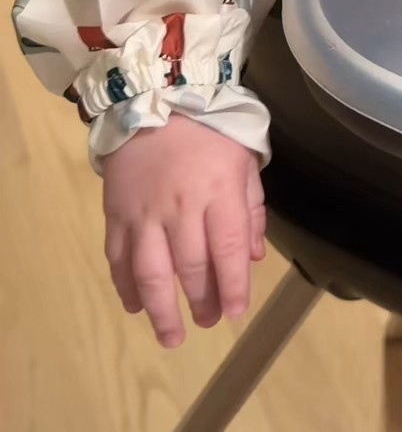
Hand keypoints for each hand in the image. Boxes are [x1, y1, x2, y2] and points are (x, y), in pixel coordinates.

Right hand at [103, 113, 265, 347]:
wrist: (155, 96)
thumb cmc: (210, 129)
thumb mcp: (244, 158)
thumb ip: (251, 210)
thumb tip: (254, 258)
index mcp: (218, 191)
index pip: (228, 250)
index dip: (233, 287)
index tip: (235, 313)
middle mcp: (181, 206)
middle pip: (191, 267)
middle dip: (201, 302)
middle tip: (207, 322)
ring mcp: (144, 212)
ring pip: (151, 271)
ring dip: (161, 309)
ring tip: (170, 335)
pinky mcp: (116, 212)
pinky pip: (118, 257)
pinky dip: (125, 286)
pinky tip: (134, 306)